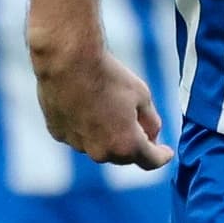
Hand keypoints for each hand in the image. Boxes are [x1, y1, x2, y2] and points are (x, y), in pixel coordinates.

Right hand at [29, 28, 169, 168]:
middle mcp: (101, 152)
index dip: (162, 156)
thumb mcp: (142, 96)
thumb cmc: (109, 77)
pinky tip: (83, 105)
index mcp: (127, 145)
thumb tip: (151, 135)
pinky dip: (84, 128)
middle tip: (134, 121)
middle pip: (123, 155)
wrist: (68, 61)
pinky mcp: (58, 134)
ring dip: (106, 136)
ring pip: (98, 146)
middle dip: (132, 143)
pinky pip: (78, 136)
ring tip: (104, 106)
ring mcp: (77, 145)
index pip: (151, 161)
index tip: (165, 152)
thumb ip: (151, 122)